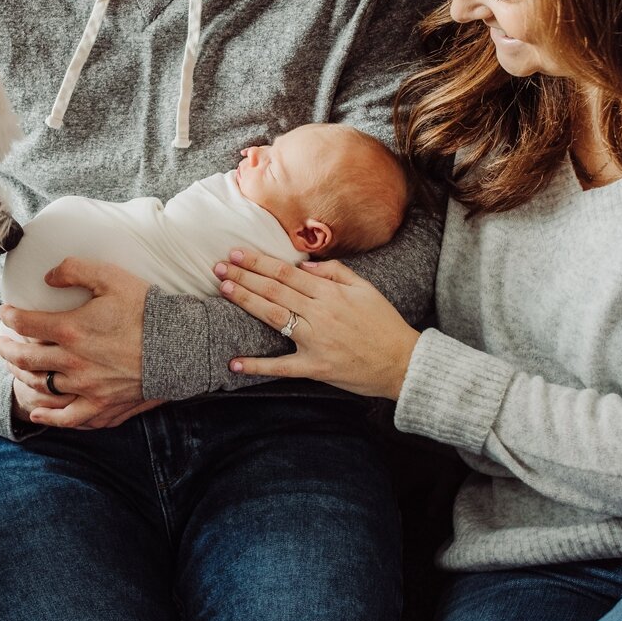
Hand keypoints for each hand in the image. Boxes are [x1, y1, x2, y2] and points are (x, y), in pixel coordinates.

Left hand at [0, 258, 160, 429]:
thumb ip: (75, 270)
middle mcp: (72, 362)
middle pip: (25, 358)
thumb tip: (47, 277)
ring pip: (40, 385)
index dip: (9, 316)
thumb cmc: (146, 309)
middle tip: (2, 342)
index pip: (25, 323)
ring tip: (15, 366)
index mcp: (71, 329)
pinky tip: (36, 413)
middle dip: (7, 348)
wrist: (179, 346)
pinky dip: (48, 417)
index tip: (5, 312)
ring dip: (21, 375)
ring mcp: (85, 388)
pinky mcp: (100, 406)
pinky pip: (67, 417)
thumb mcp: (111, 277)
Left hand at [214, 249, 419, 399]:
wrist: (402, 362)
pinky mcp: (314, 367)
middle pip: (274, 289)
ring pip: (273, 316)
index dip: (260, 262)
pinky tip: (235, 364)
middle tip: (219, 266)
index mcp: (330, 293)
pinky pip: (281, 367)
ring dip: (246, 301)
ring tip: (224, 289)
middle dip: (245, 276)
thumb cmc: (384, 324)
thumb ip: (336, 272)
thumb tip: (306, 264)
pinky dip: (257, 366)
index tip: (238, 253)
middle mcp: (319, 313)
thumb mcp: (366, 289)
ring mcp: (314, 341)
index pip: (287, 272)